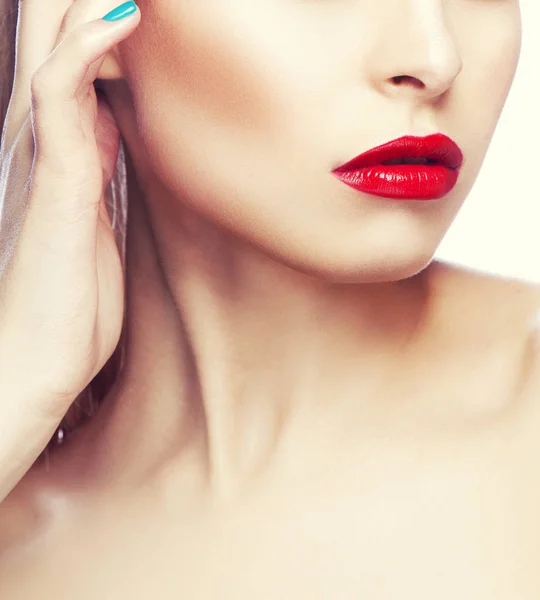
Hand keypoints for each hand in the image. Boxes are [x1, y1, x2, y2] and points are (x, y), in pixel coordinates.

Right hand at [0, 0, 139, 501]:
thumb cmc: (72, 306)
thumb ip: (98, 172)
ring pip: (53, 54)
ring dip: (82, 8)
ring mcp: (50, 158)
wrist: (38, 362)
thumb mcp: (98, 229)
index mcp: (70, 157)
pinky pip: (64, 95)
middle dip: (81, 6)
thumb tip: (110, 127)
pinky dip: (87, 51)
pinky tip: (122, 19)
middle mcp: (52, 146)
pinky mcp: (58, 179)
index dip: (101, 28)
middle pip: (57, 49)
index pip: (80, 70)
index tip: (142, 5)